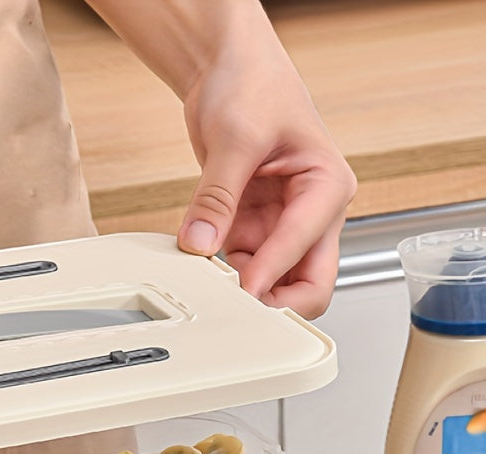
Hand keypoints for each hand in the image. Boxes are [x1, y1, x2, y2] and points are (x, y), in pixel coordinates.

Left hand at [85, 0, 355, 318]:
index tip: (240, 294)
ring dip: (245, 290)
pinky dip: (223, 274)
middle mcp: (310, 211)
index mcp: (327, 187)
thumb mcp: (234, 139)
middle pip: (309, 283)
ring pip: (274, 282)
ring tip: (212, 290)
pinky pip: (241, 265)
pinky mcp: (252, 226)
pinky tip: (203, 271)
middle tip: (241, 312)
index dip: (270, 276)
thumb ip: (216, 198)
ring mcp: (280, 223)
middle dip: (277, 302)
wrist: (229, 69)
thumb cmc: (252, 85)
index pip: (304, 247)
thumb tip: (199, 243)